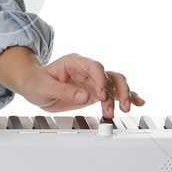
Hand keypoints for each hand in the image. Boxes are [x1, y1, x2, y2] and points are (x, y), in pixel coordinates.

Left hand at [0, 46, 144, 118]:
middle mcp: (87, 70)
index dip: (101, 79)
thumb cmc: (37, 83)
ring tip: (125, 109)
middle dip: (117, 89)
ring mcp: (93, 80)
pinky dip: (125, 97)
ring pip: (115, 83)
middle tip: (119, 106)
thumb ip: (64, 91)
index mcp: (74, 63)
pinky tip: (137, 102)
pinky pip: (113, 92)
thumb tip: (84, 96)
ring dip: (122, 96)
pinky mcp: (95, 91)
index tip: (103, 94)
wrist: (34, 86)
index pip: (94, 67)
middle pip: (110, 75)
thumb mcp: (45, 87)